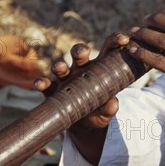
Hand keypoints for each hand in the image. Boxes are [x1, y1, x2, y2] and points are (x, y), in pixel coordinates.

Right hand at [34, 33, 128, 164]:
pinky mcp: (52, 91)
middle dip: (80, 50)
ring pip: (61, 67)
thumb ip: (110, 107)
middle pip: (79, 53)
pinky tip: (40, 84)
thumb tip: (112, 104)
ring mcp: (65, 78)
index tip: (124, 39)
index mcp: (99, 67)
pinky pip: (46, 85)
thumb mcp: (106, 110)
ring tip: (60, 67)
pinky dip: (42, 83)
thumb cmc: (99, 110)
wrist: (83, 125)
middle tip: (83, 52)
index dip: (115, 41)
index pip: (108, 48)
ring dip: (59, 65)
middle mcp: (80, 68)